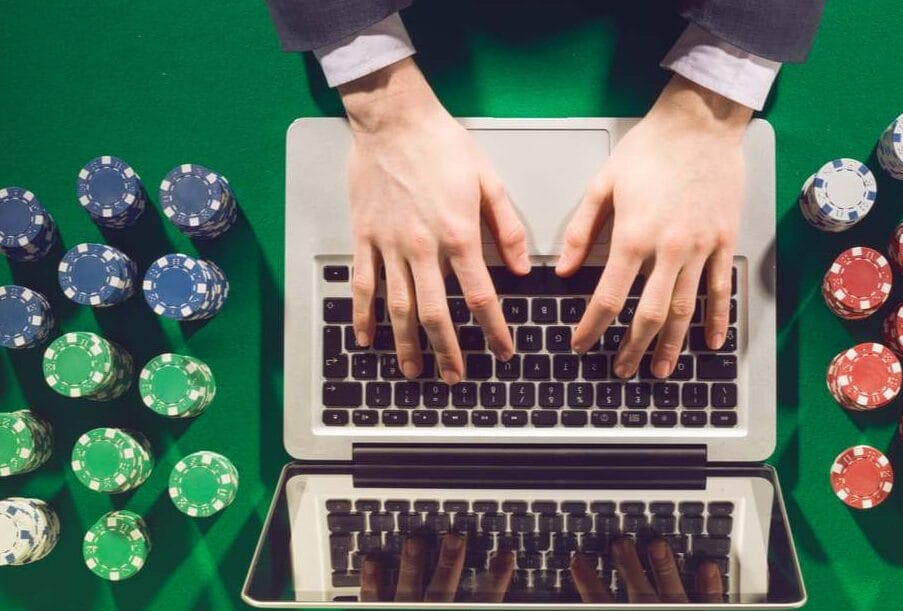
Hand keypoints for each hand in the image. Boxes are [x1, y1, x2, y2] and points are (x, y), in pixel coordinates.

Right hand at [340, 58, 529, 383]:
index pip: (480, 296)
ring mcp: (390, 245)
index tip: (503, 351)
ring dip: (407, 344)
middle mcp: (423, 247)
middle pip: (436, 313)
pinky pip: (363, 285)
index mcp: (458, 234)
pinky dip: (364, 316)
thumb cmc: (441, 145)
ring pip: (398, 307)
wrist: (393, 120)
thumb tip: (523, 268)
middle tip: (456, 376)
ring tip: (414, 371)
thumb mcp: (488, 181)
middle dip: (448, 351)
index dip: (493, 329)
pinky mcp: (365, 237)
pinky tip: (367, 339)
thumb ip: (506, 228)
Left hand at [359, 534, 514, 601]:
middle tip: (455, 539)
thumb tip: (494, 604)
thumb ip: (482, 610)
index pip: (482, 605)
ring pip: (407, 592)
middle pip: (441, 593)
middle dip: (448, 566)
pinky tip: (372, 562)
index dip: (496, 581)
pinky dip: (371, 583)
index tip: (505, 556)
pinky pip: (372, 602)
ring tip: (414, 541)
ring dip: (410, 567)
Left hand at [556, 75, 751, 378]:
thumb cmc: (650, 148)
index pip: (608, 296)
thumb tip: (562, 270)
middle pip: (649, 313)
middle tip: (620, 369)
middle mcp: (669, 248)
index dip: (592, 327)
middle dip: (632, 347)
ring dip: (671, 345)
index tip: (580, 343)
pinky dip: (716, 319)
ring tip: (660, 370)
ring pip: (685, 309)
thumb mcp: (603, 183)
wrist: (701, 124)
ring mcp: (701, 247)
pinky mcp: (724, 241)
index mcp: (634, 235)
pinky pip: (720, 289)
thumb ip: (581, 230)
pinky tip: (711, 342)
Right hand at [569, 538, 724, 603]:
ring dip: (664, 567)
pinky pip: (710, 602)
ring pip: (672, 591)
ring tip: (657, 544)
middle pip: (638, 591)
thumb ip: (604, 605)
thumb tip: (589, 599)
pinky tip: (708, 566)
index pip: (601, 603)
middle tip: (620, 542)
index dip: (588, 581)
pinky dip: (710, 586)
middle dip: (628, 565)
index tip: (577, 560)